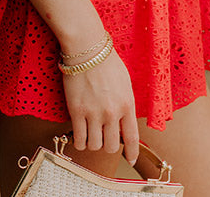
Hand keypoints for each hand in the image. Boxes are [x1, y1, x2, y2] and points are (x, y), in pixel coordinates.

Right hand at [62, 49, 138, 165]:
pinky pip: (79, 140)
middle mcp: (112, 113)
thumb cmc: (106, 61)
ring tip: (90, 134)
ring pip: (95, 146)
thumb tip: (123, 120)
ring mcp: (94, 114)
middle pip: (111, 146)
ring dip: (93, 143)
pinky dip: (79, 142)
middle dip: (108, 145)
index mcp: (127, 104)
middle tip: (103, 137)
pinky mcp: (77, 112)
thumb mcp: (124, 82)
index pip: (132, 137)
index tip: (130, 160)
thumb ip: (125, 102)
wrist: (87, 49)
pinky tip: (80, 135)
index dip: (131, 153)